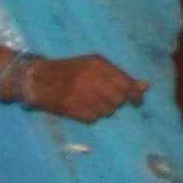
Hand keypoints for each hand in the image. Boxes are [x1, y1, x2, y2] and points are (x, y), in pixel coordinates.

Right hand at [24, 53, 148, 122]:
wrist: (37, 78)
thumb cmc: (70, 71)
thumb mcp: (95, 66)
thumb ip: (120, 76)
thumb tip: (146, 86)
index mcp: (98, 64)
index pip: (126, 84)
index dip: (135, 96)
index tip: (137, 102)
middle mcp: (91, 77)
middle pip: (118, 100)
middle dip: (116, 103)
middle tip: (106, 100)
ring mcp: (80, 93)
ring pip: (107, 111)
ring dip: (103, 110)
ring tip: (90, 102)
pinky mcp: (70, 107)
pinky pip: (92, 118)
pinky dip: (90, 116)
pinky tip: (82, 108)